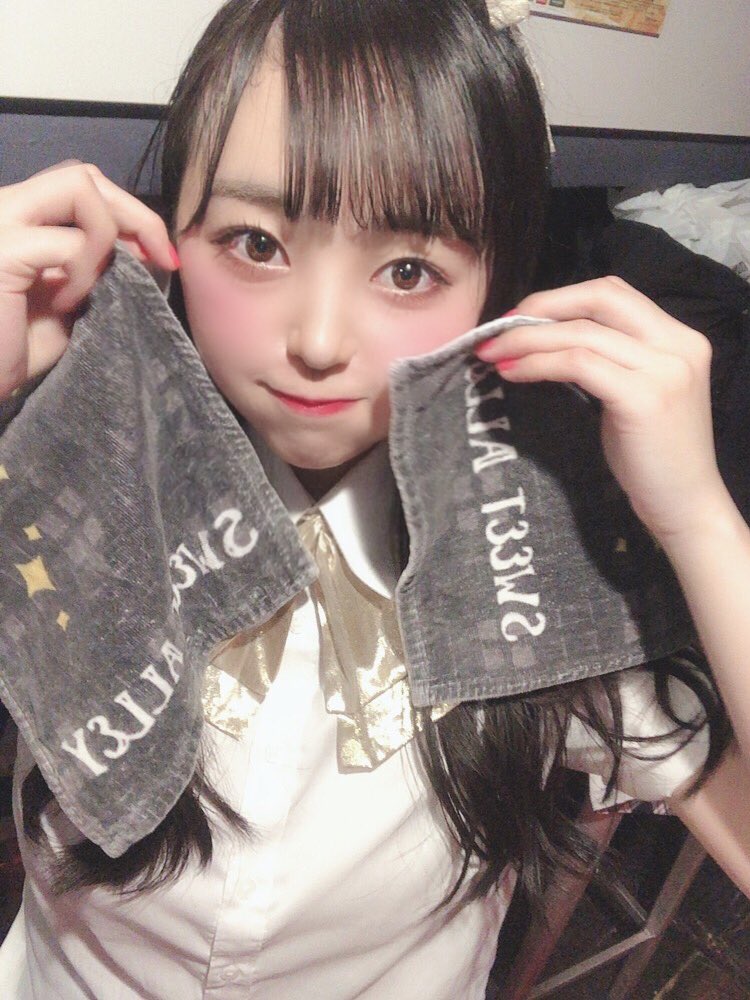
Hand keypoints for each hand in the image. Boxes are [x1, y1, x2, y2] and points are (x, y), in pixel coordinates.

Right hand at [0, 162, 177, 400]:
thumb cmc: (18, 347)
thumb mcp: (73, 298)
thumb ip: (100, 266)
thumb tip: (146, 248)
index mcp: (22, 215)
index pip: (85, 186)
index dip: (131, 213)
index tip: (162, 256)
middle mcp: (7, 205)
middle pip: (86, 174)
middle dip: (137, 215)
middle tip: (161, 260)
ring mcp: (1, 221)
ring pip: (79, 185)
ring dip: (108, 236)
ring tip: (94, 286)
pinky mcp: (3, 250)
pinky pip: (70, 242)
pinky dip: (84, 275)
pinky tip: (65, 307)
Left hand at [475, 277, 730, 544]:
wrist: (685, 506)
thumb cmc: (653, 457)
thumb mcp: (636, 393)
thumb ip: (610, 359)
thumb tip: (546, 338)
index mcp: (679, 337)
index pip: (612, 293)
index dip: (559, 298)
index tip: (517, 317)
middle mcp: (678, 344)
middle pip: (599, 297)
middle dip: (540, 307)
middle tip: (496, 330)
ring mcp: (664, 370)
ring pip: (581, 333)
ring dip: (527, 339)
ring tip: (493, 355)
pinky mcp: (643, 398)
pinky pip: (578, 364)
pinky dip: (538, 364)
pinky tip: (513, 374)